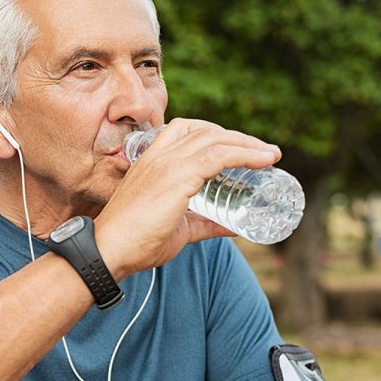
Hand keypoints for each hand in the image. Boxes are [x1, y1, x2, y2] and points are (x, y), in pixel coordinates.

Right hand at [94, 118, 280, 277]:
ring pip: (216, 139)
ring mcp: (167, 164)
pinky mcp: (177, 177)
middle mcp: (159, 155)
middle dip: (238, 137)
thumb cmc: (136, 242)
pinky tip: (263, 160)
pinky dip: (244, 154)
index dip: (216, 133)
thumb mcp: (178, 228)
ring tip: (270, 155)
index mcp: (151, 160)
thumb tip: (235, 227)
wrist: (110, 250)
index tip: (240, 147)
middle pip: (206, 131)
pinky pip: (219, 156)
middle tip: (263, 152)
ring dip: (248, 144)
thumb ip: (204, 224)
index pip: (186, 130)